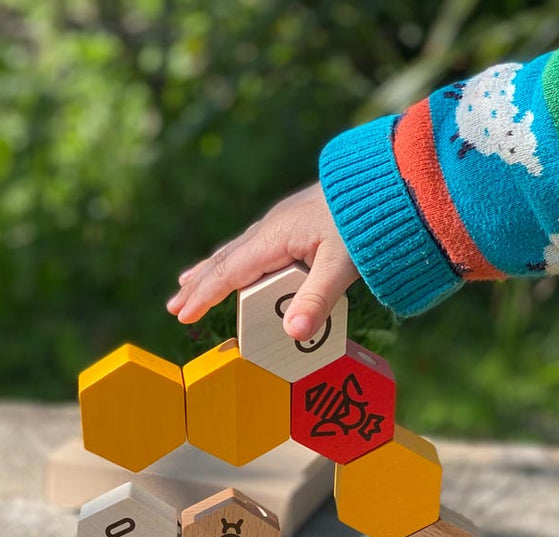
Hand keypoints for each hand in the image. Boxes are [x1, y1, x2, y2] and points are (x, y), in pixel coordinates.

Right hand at [167, 182, 358, 341]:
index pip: (229, 273)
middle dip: (198, 285)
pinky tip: (241, 262)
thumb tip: (293, 334)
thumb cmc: (364, 224)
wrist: (384, 181)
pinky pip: (253, 244)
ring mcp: (282, 223)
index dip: (204, 296)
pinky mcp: (295, 221)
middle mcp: (271, 229)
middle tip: (174, 306)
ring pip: (237, 251)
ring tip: (190, 283)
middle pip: (225, 260)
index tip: (183, 315)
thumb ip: (317, 300)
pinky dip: (235, 259)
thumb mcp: (342, 266)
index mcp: (274, 239)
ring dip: (212, 270)